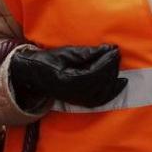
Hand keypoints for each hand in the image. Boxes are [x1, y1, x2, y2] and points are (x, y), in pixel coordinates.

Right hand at [10, 44, 126, 109]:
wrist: (33, 75)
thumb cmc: (47, 61)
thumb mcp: (66, 52)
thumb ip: (87, 53)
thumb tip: (108, 49)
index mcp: (69, 80)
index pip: (94, 73)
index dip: (106, 62)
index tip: (115, 50)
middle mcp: (74, 93)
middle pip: (99, 83)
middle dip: (111, 68)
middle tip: (116, 54)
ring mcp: (77, 100)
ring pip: (101, 94)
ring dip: (113, 80)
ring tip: (117, 64)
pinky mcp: (79, 102)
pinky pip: (99, 100)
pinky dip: (110, 92)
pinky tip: (118, 84)